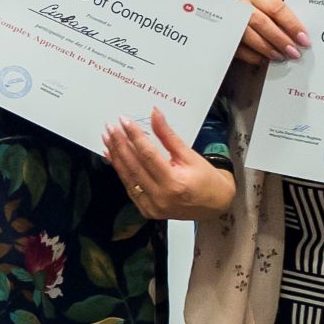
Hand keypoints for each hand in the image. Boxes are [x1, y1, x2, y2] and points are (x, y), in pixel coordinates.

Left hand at [103, 107, 236, 220]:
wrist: (215, 205)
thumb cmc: (206, 179)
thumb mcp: (190, 155)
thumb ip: (168, 136)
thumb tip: (154, 114)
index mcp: (174, 183)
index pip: (148, 155)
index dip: (135, 136)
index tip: (124, 121)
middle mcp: (160, 197)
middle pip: (134, 166)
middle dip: (120, 145)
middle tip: (110, 128)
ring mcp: (152, 206)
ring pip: (128, 178)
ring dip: (116, 157)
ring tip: (108, 139)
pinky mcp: (147, 210)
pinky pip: (130, 188)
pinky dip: (122, 172)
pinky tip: (114, 157)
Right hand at [234, 0, 307, 66]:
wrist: (232, 16)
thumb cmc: (257, 12)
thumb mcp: (268, 8)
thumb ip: (282, 19)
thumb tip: (300, 37)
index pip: (276, 8)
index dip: (292, 24)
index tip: (303, 39)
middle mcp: (241, 5)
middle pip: (262, 22)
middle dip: (280, 39)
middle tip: (294, 52)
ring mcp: (231, 21)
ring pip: (250, 36)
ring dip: (268, 49)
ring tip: (281, 57)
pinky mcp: (226, 37)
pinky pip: (240, 49)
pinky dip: (254, 56)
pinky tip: (265, 60)